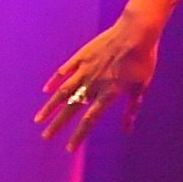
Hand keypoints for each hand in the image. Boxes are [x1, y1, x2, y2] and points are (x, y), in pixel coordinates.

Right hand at [37, 14, 161, 150]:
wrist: (136, 32)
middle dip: (58, 125)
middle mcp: (93, 84)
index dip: (78, 135)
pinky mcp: (81, 56)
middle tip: (45, 137)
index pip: (90, 120)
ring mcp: (85, 69)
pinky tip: (46, 90)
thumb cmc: (143, 60)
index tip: (69, 149)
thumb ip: (132, 109)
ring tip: (39, 119)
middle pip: (72, 109)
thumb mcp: (141, 87)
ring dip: (50, 107)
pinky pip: (64, 71)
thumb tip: (128, 130)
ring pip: (63, 92)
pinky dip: (55, 81)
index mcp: (109, 93)